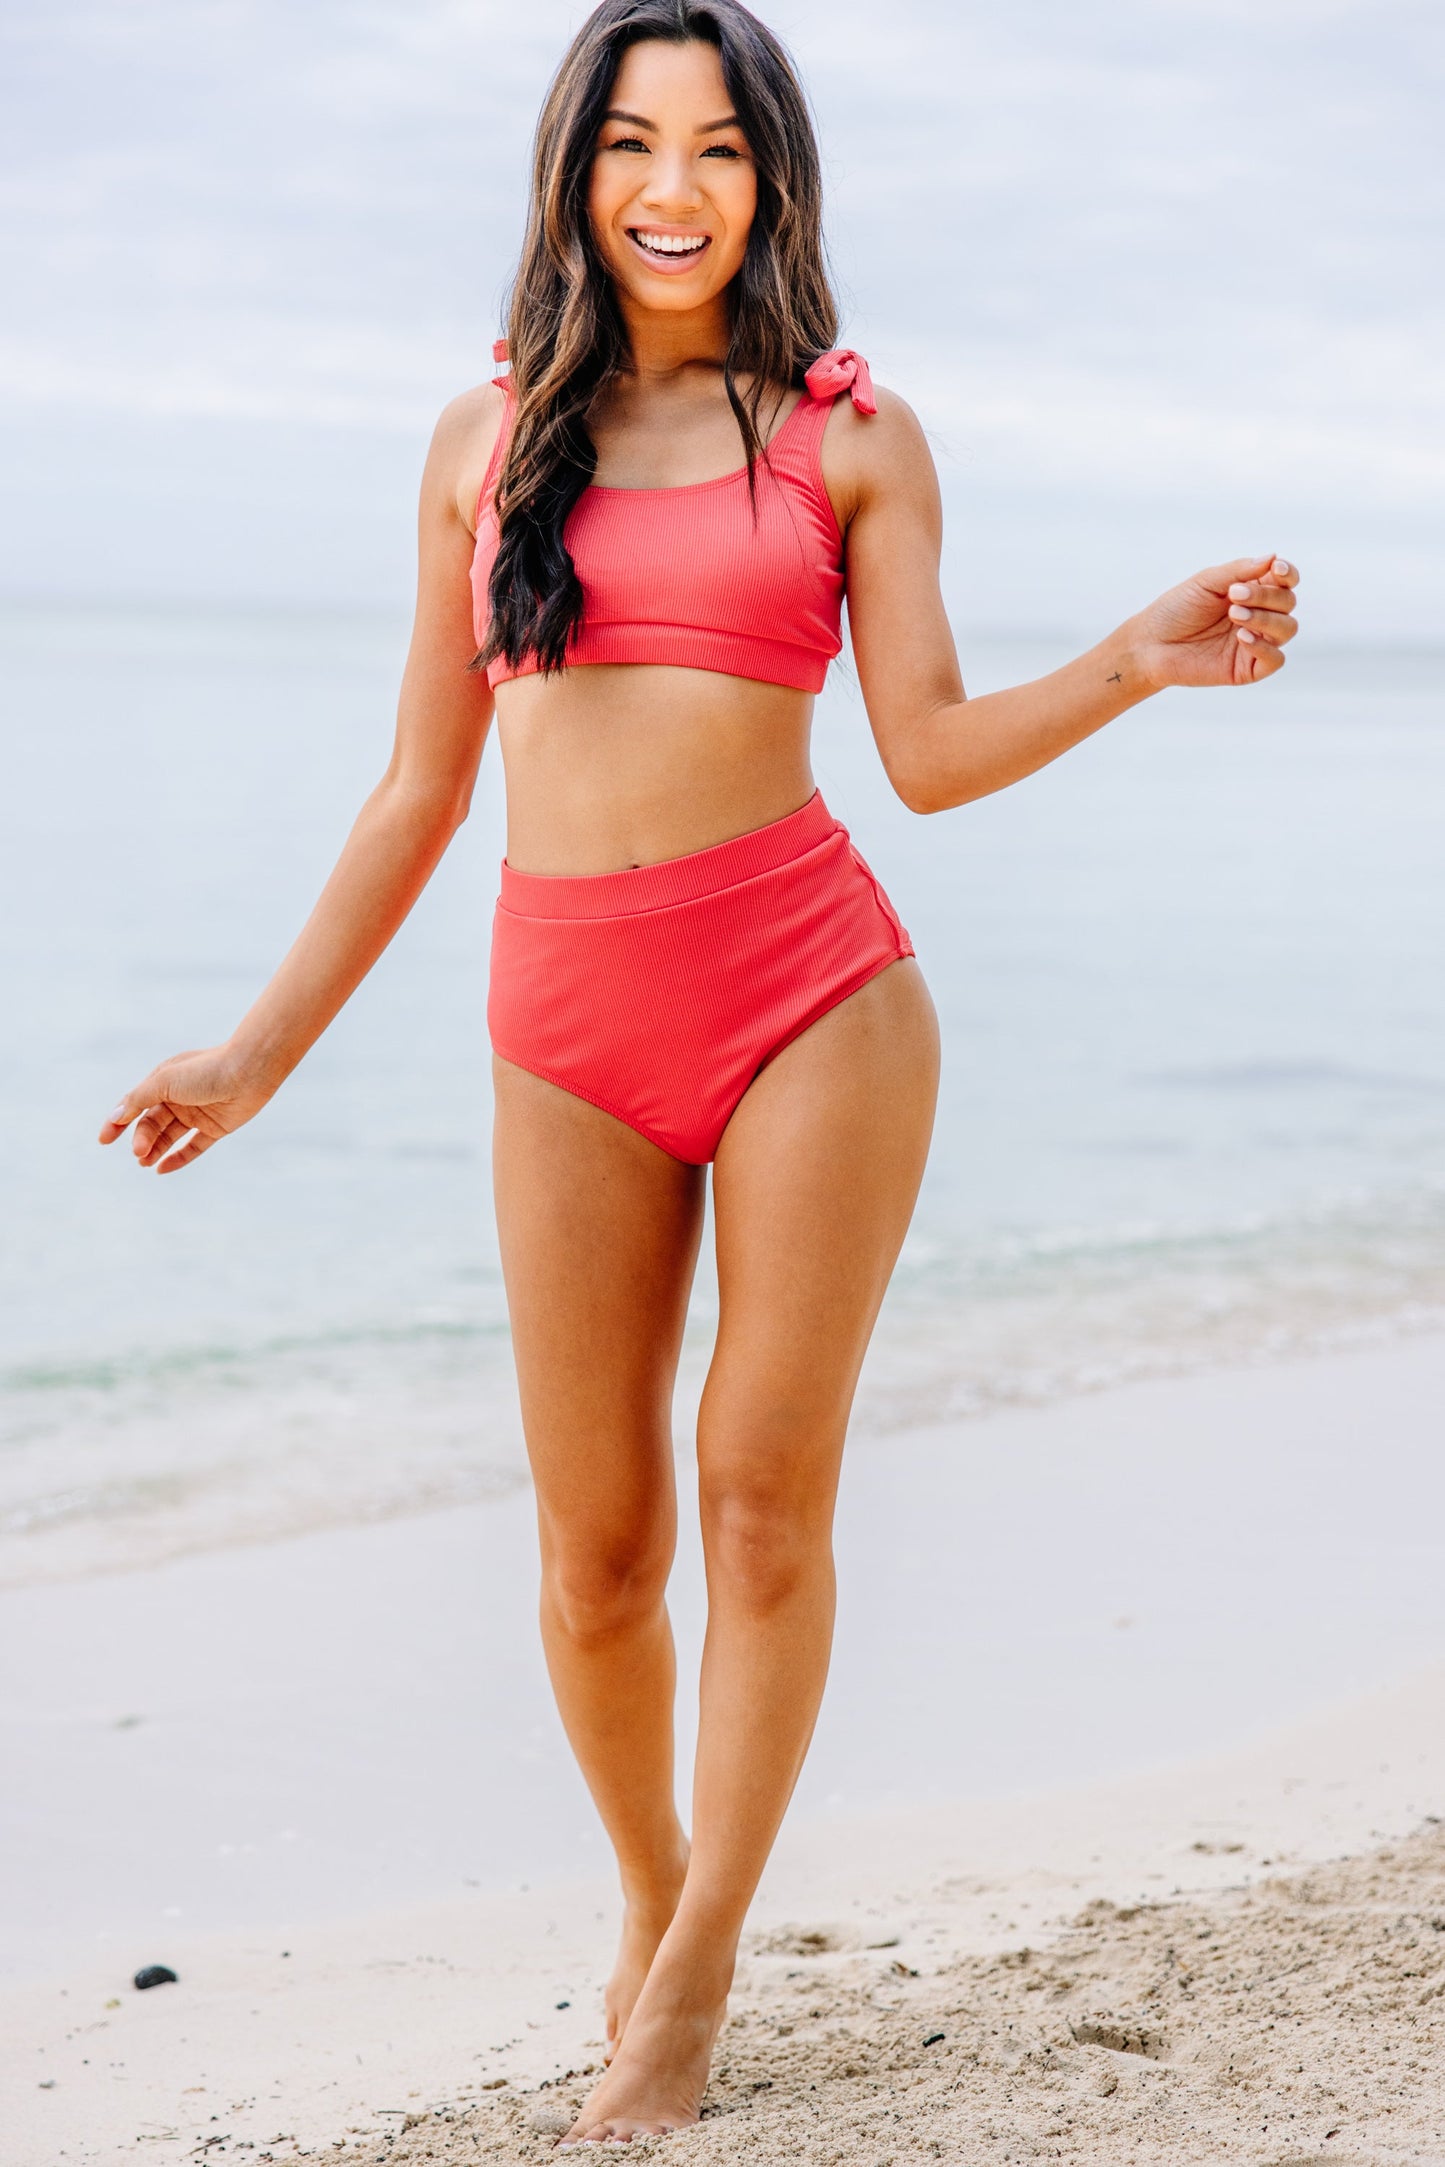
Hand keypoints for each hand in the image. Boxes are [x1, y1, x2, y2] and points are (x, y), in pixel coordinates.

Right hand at [98, 1045, 277, 1173]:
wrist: (249, 1071)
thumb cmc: (205, 1071)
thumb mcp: (164, 1081)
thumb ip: (138, 1099)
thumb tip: (115, 1115)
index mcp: (163, 1081)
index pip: (134, 1104)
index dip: (117, 1122)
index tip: (103, 1140)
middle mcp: (179, 1097)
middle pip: (151, 1123)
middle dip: (142, 1138)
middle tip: (138, 1152)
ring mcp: (197, 1113)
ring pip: (169, 1136)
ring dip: (155, 1150)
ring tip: (144, 1162)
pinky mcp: (216, 1127)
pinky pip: (193, 1147)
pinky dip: (178, 1158)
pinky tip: (161, 1169)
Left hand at [1132, 554, 1299, 689]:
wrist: (1151, 643)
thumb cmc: (1177, 609)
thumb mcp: (1206, 582)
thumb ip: (1240, 570)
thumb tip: (1274, 557)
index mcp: (1253, 592)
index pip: (1286, 581)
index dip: (1288, 574)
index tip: (1276, 570)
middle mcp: (1260, 616)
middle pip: (1288, 603)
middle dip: (1266, 596)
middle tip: (1233, 596)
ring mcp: (1256, 642)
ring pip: (1287, 629)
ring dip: (1265, 618)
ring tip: (1234, 614)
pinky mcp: (1249, 668)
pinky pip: (1275, 659)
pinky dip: (1264, 646)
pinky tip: (1242, 637)